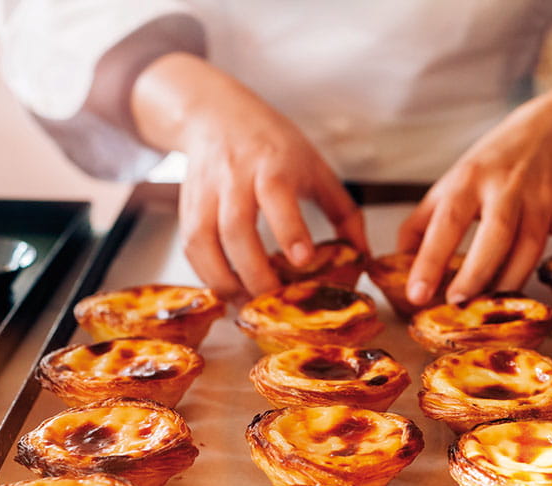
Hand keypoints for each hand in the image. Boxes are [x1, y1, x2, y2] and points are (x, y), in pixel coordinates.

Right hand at [132, 53, 366, 299]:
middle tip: (274, 301)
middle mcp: (235, 176)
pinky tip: (227, 290)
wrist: (217, 115)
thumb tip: (364, 256)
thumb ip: (344, 211)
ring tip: (248, 305)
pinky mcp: (187, 206)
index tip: (303, 260)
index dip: (289, 230)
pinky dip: (206, 274)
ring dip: (225, 280)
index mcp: (274, 163)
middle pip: (236, 228)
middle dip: (254, 271)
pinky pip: (190, 246)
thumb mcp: (316, 167)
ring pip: (204, 240)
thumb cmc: (273, 144)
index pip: (277, 195)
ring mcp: (206, 191)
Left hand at [397, 68, 551, 303]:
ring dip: (513, 275)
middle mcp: (503, 186)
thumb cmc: (495, 162)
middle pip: (494, 234)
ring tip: (495, 304)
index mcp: (468, 181)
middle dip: (477, 272)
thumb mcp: (454, 180)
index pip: (446, 223)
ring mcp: (539, 193)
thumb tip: (399, 259)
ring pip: (530, 242)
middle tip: (458, 302)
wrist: (551, 128)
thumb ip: (424, 220)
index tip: (416, 294)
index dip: (430, 260)